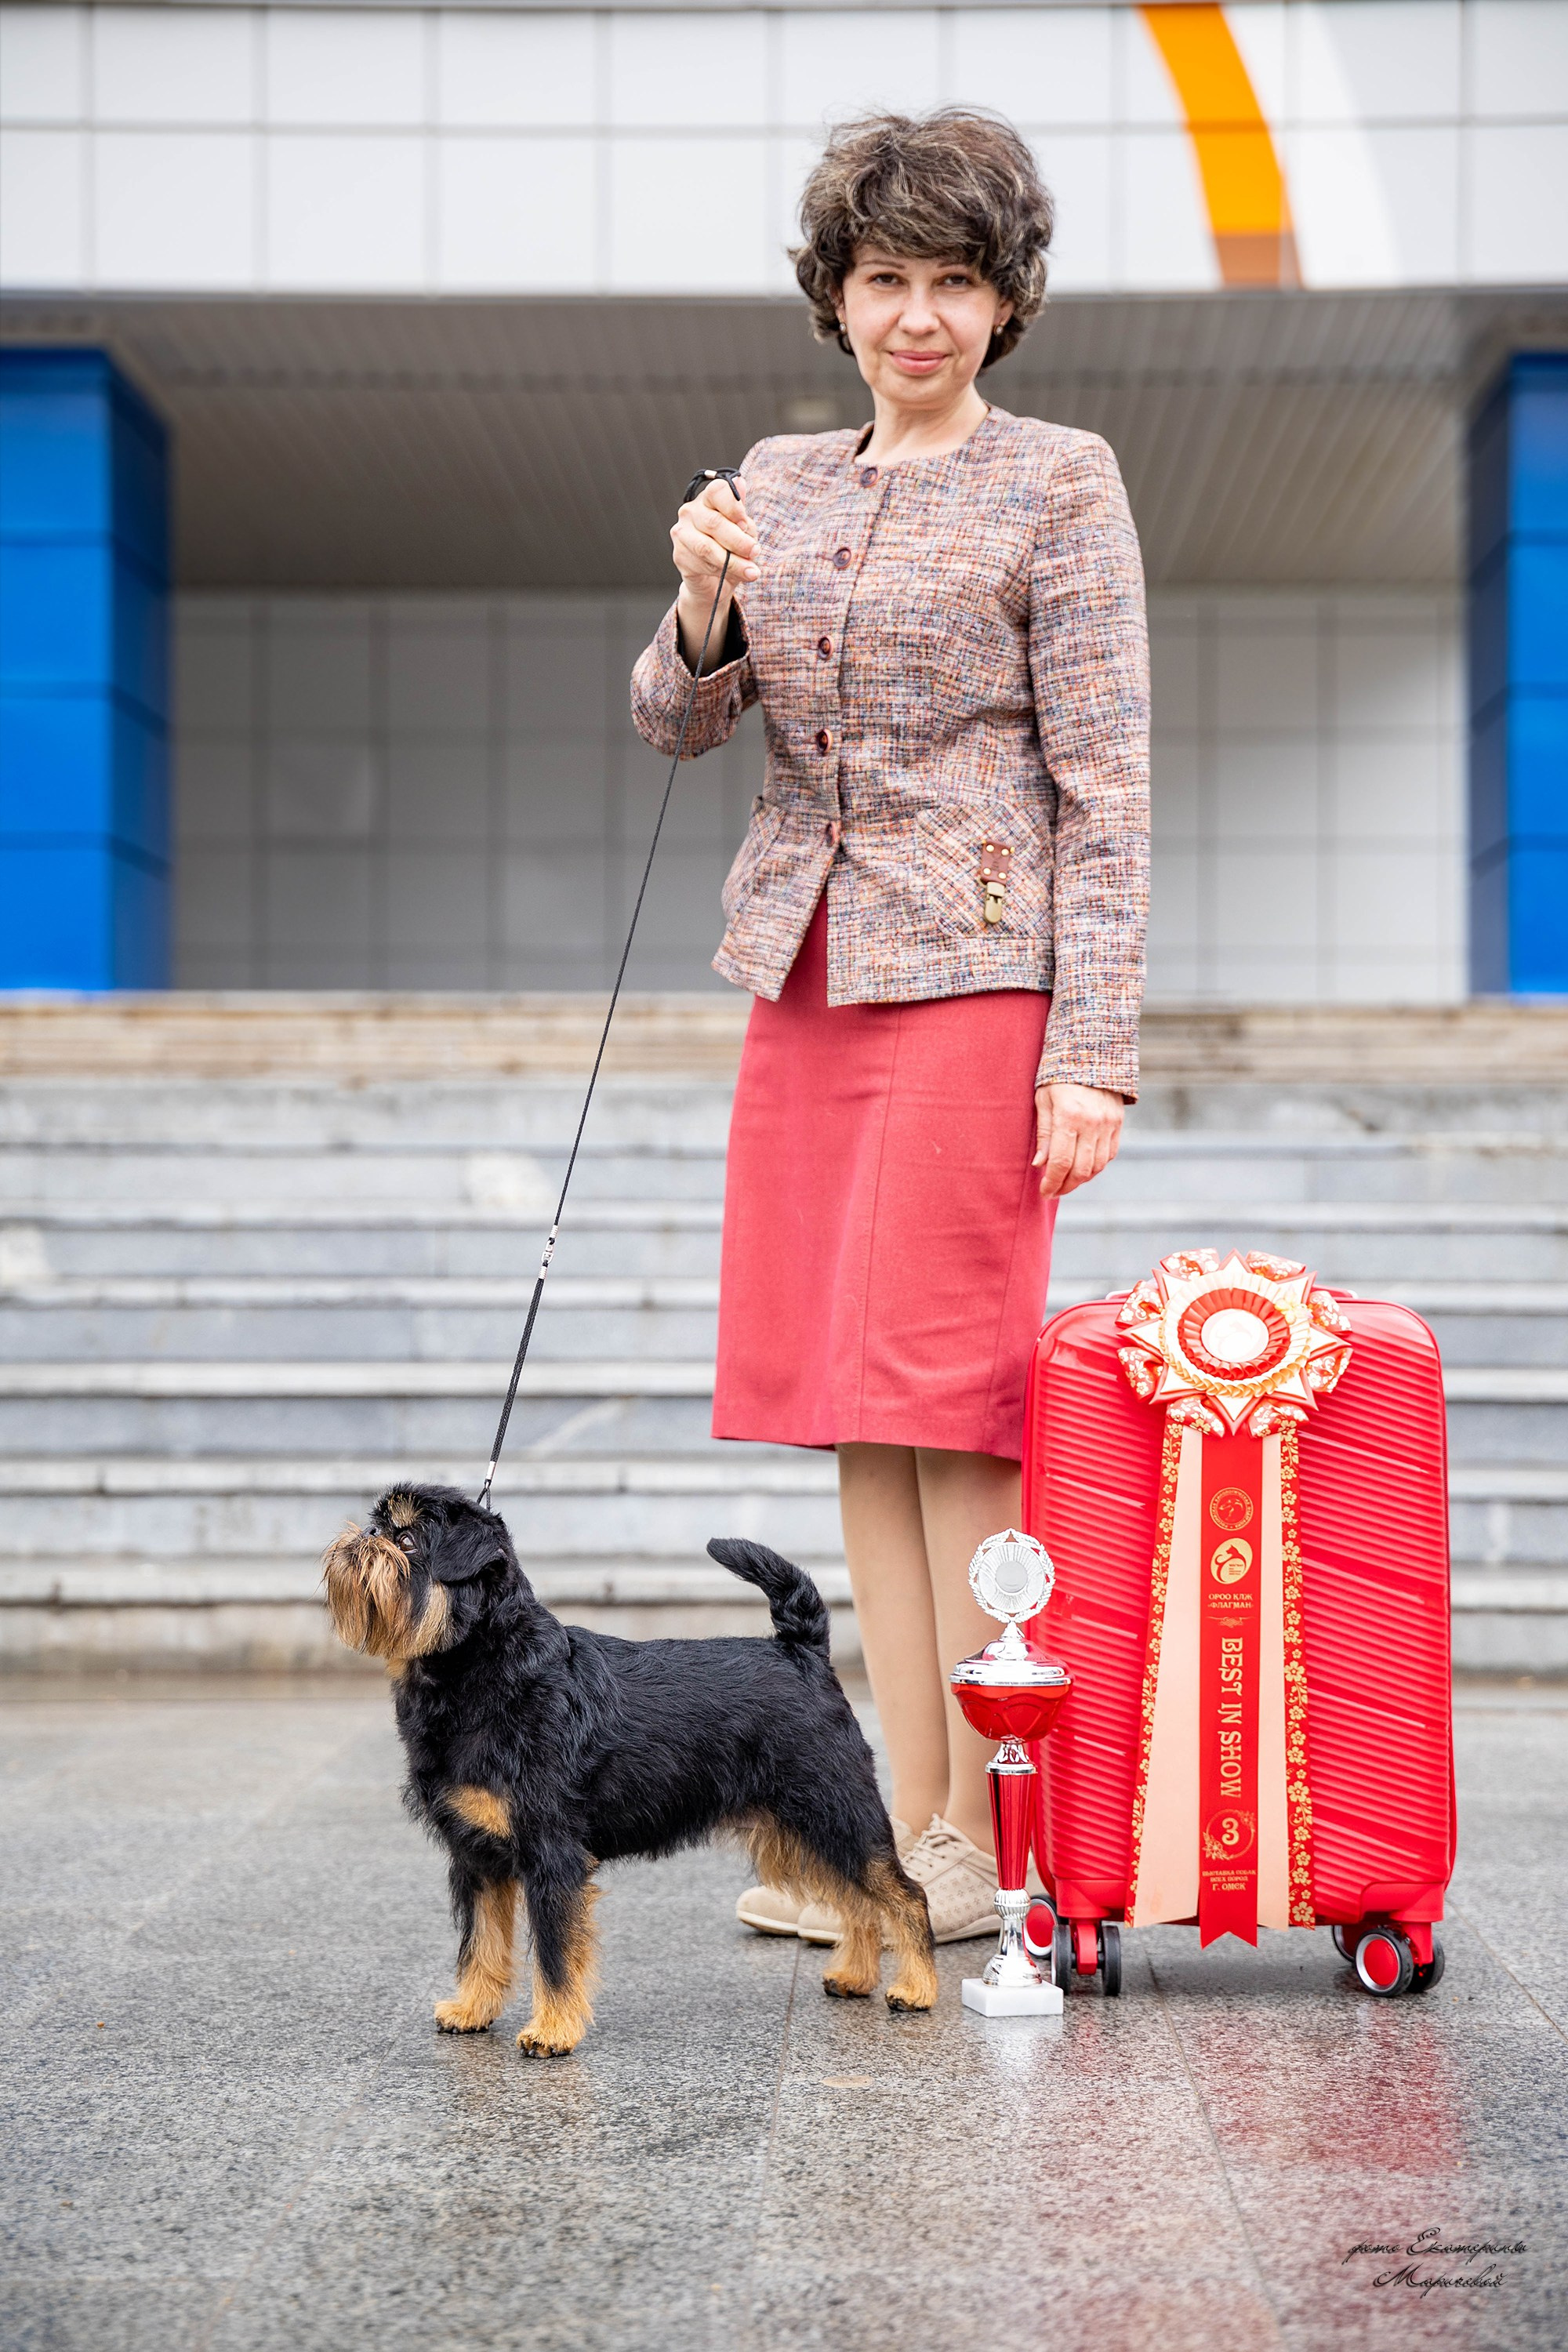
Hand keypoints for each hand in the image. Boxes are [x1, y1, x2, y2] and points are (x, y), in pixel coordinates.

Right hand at [672, 474, 758, 669]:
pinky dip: (720, 573)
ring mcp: (682, 536)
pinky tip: (738, 579)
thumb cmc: (736, 553)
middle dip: (738, 538)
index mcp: (711, 500)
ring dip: (731, 560)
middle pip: (713, 521)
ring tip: (753, 572)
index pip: (721, 490)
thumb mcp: (747, 535)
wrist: (716, 585)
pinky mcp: (680, 559)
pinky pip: (699, 564)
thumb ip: (745, 518)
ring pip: (704, 545)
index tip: (750, 518)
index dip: (735, 502)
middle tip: (757, 552)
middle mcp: (691, 514)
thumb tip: (744, 484)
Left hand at [1033, 1083, 1123, 1197]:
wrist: (1090, 1054)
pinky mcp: (1118, 1123)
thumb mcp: (1043, 1100)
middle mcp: (1092, 1123)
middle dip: (1065, 1186)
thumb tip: (1040, 1165)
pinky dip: (1095, 1167)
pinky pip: (1109, 1155)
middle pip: (1081, 1170)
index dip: (1052, 1182)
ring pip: (1097, 1166)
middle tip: (1053, 1191)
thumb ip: (1043, 1134)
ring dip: (1081, 1180)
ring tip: (1066, 1182)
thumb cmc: (1058, 1077)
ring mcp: (1108, 1124)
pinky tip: (1083, 1168)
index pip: (1060, 1162)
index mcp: (1069, 1116)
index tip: (1044, 1192)